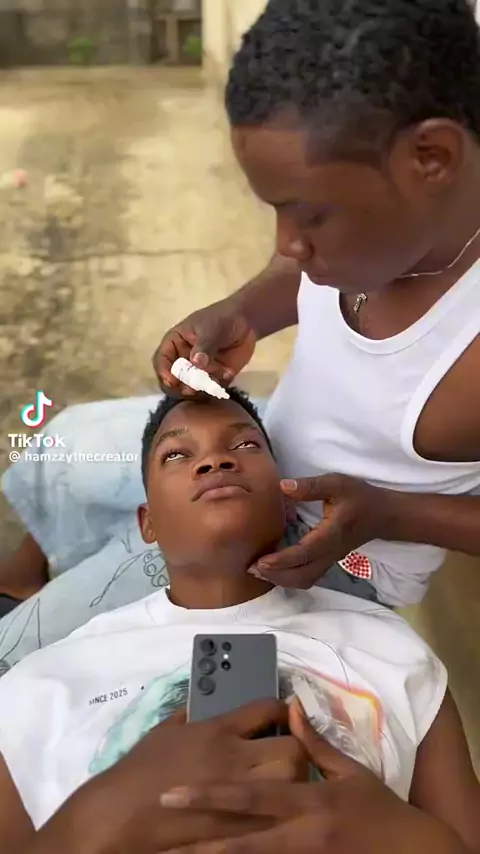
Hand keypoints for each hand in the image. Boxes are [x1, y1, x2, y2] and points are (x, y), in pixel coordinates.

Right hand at [53, 700, 307, 853]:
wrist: (121, 813)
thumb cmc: (140, 767)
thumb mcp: (166, 729)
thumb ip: (192, 714)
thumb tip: (205, 704)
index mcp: (217, 730)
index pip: (266, 709)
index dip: (281, 709)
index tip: (283, 713)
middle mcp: (235, 759)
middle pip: (291, 747)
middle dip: (295, 747)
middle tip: (286, 749)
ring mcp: (239, 795)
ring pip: (290, 782)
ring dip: (292, 778)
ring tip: (283, 779)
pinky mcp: (237, 827)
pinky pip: (272, 813)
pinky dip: (277, 807)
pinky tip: (271, 805)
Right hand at [153, 301, 255, 395]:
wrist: (246, 322)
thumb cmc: (222, 319)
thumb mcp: (211, 329)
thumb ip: (204, 346)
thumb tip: (196, 363)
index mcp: (175, 343)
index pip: (162, 359)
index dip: (164, 371)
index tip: (171, 381)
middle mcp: (184, 359)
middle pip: (174, 378)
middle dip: (180, 386)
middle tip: (190, 390)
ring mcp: (198, 370)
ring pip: (191, 387)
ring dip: (199, 389)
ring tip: (211, 382)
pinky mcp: (214, 377)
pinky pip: (210, 388)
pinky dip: (216, 386)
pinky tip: (226, 374)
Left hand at [157, 701, 465, 853]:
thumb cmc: (378, 809)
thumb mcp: (352, 773)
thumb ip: (316, 743)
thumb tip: (291, 706)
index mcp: (309, 800)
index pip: (252, 797)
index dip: (211, 795)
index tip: (174, 791)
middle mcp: (301, 832)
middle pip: (242, 836)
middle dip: (200, 833)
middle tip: (163, 823)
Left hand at [250, 473, 391, 587]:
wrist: (384, 515)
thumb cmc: (360, 497)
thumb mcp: (337, 483)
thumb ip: (310, 486)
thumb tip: (283, 486)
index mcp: (332, 534)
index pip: (305, 553)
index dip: (282, 560)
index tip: (261, 561)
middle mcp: (331, 552)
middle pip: (303, 575)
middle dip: (276, 575)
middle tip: (251, 568)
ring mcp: (331, 559)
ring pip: (306, 580)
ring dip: (282, 580)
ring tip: (258, 571)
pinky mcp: (329, 560)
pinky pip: (309, 576)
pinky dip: (290, 578)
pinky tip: (275, 570)